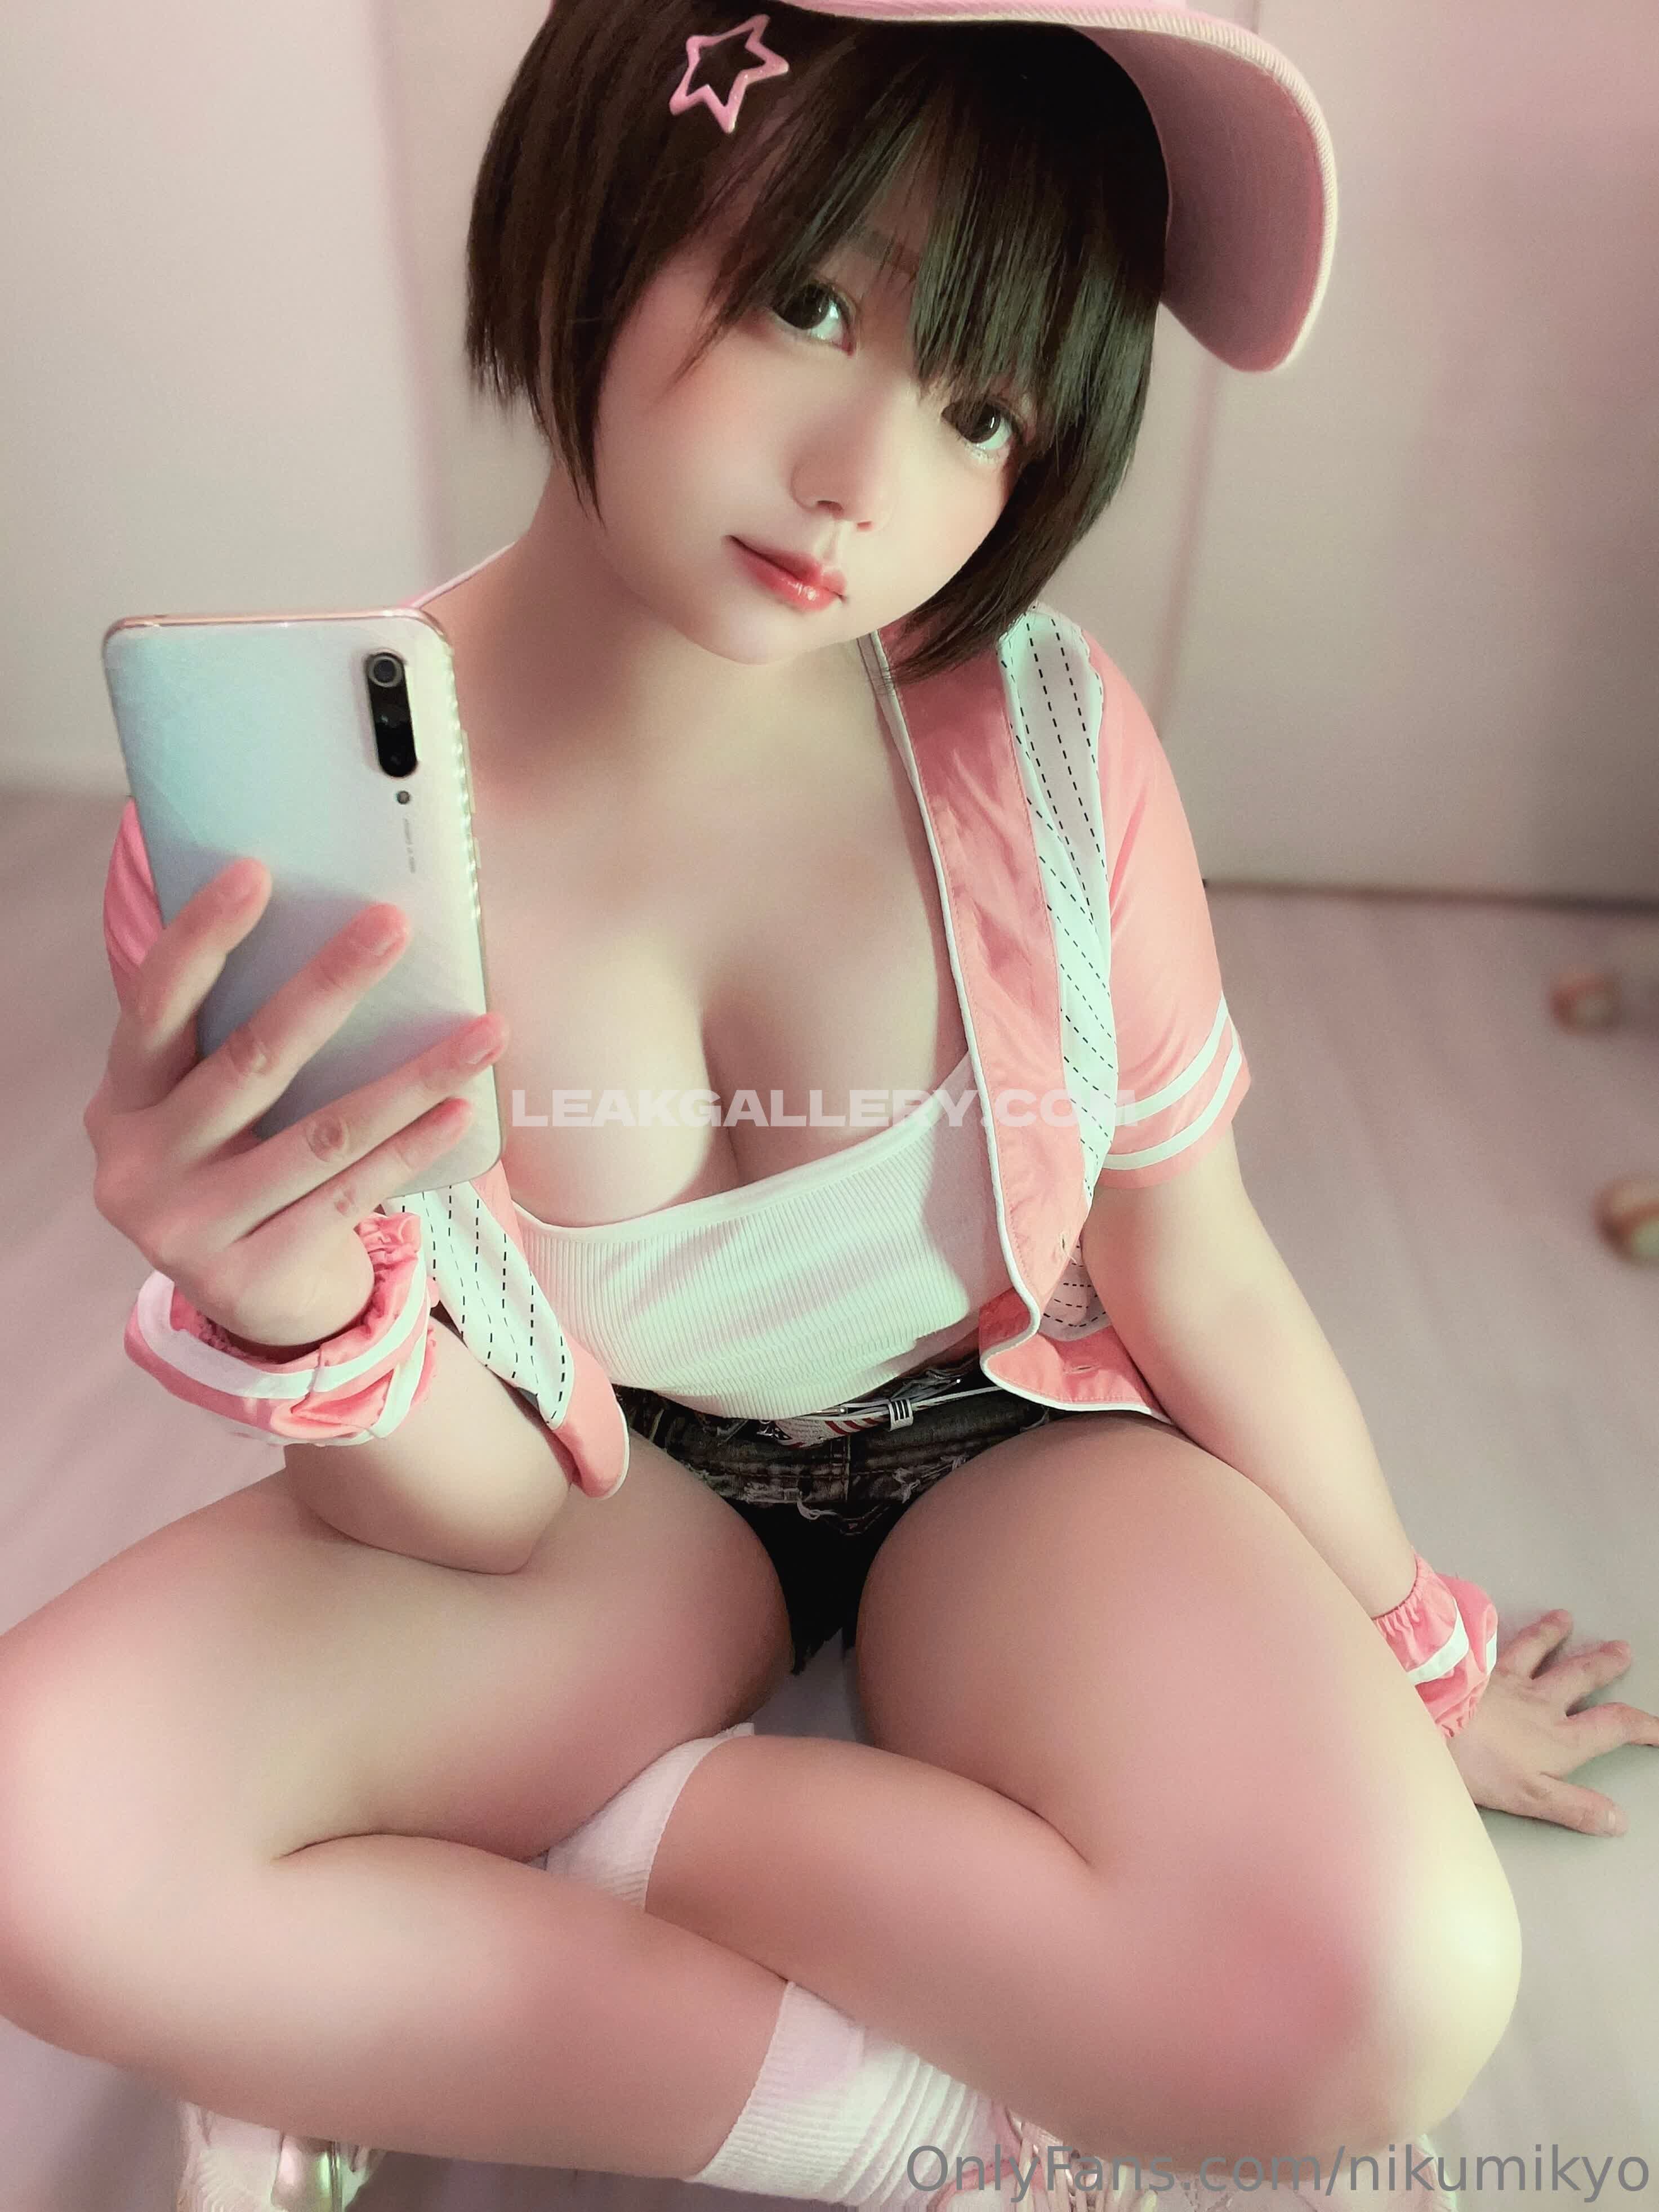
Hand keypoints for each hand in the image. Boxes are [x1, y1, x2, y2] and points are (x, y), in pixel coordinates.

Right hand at [85, 856, 508, 1353]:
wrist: (252, 1299)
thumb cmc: (241, 1166)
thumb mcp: (209, 1110)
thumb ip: (233, 1042)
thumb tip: (334, 931)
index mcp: (120, 1103)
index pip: (154, 1005)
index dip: (200, 939)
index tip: (256, 872)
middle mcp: (138, 1164)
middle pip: (250, 1060)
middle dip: (329, 985)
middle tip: (395, 925)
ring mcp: (188, 1228)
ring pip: (324, 1134)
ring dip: (413, 1076)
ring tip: (485, 1029)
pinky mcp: (249, 1277)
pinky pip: (350, 1195)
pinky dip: (411, 1149)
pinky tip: (460, 1109)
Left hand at [1447, 1608, 1658, 1834]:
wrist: (1430, 1720)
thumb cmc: (1478, 1763)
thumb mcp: (1533, 1797)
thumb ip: (1575, 1807)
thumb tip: (1618, 1818)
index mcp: (1557, 1737)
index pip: (1612, 1726)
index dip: (1641, 1726)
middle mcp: (1538, 1702)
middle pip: (1580, 1677)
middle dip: (1603, 1665)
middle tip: (1622, 1649)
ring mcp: (1505, 1679)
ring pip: (1536, 1651)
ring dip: (1552, 1634)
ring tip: (1565, 1617)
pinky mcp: (1473, 1666)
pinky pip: (1490, 1642)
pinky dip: (1494, 1627)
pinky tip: (1491, 1615)